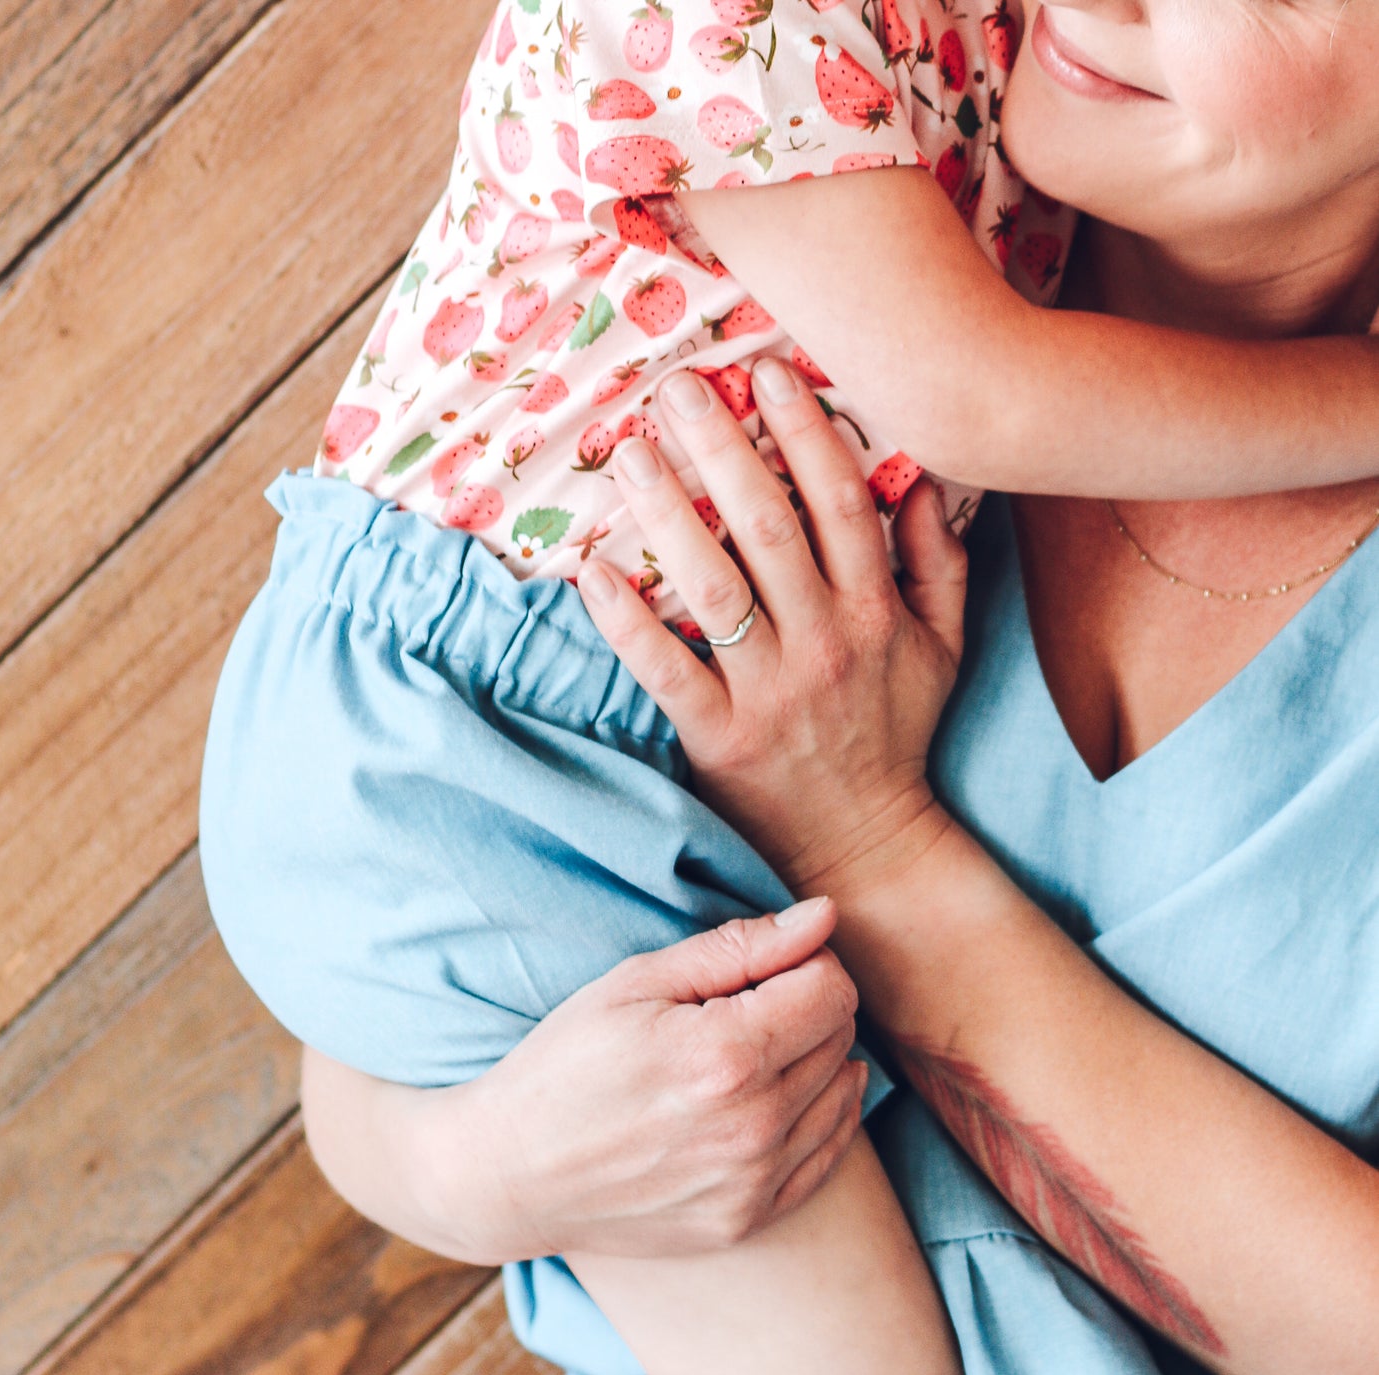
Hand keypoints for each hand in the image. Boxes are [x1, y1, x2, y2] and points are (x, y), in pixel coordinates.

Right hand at [473, 897, 867, 1256]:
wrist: (511, 1173)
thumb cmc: (566, 1062)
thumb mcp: (638, 982)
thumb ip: (741, 946)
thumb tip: (826, 915)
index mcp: (725, 1055)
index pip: (833, 988)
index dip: (805, 961)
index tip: (761, 966)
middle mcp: (752, 1126)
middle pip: (840, 1036)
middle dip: (808, 1005)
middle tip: (747, 1004)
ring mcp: (753, 1183)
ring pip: (842, 1093)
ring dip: (815, 1058)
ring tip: (752, 1049)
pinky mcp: (748, 1219)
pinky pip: (829, 1154)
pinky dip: (820, 1114)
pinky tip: (775, 1095)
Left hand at [575, 359, 967, 899]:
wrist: (868, 840)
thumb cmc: (896, 732)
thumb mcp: (945, 647)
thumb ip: (940, 563)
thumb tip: (927, 478)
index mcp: (876, 613)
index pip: (840, 504)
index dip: (805, 432)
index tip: (766, 372)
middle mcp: (824, 643)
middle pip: (768, 528)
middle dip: (722, 449)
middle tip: (675, 386)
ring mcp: (768, 691)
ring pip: (712, 587)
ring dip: (669, 515)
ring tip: (630, 455)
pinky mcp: (719, 737)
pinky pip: (666, 671)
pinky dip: (626, 622)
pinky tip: (591, 572)